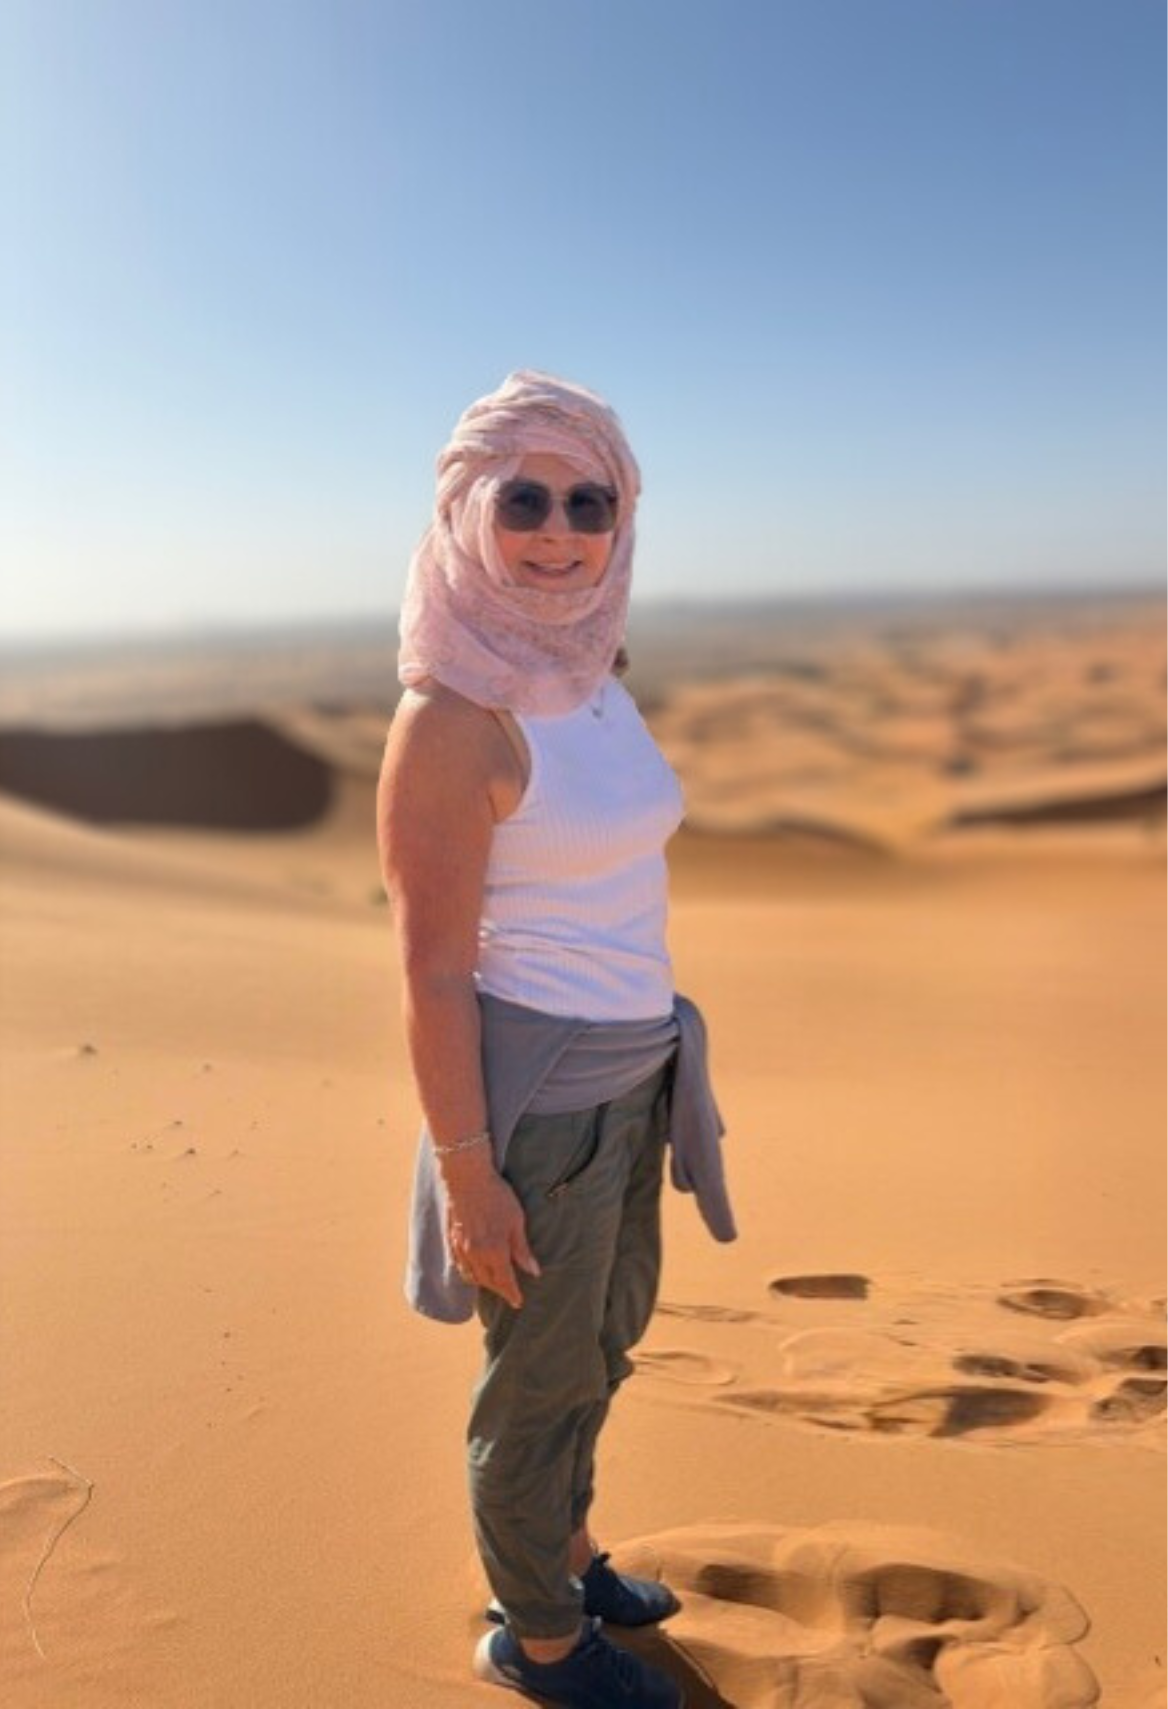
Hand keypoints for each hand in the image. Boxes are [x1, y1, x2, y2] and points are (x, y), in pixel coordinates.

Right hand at [443, 1161, 540, 1308]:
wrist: (467, 1179)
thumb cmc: (496, 1197)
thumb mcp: (516, 1221)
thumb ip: (522, 1249)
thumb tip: (533, 1271)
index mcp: (495, 1252)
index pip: (505, 1281)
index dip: (512, 1293)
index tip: (518, 1302)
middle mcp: (476, 1255)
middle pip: (488, 1281)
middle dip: (499, 1290)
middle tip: (509, 1294)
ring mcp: (462, 1248)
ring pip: (471, 1276)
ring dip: (483, 1283)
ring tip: (493, 1285)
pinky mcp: (452, 1239)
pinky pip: (460, 1265)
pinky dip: (468, 1273)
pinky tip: (473, 1271)